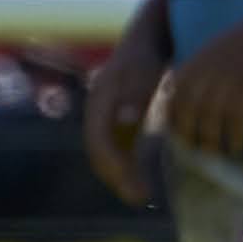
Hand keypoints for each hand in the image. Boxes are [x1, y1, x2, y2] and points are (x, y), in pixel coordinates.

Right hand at [81, 37, 167, 203]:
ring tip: (141, 197)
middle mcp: (96, 115)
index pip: (100, 143)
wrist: (144, 42)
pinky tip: (144, 181)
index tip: (135, 186)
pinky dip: (127, 168)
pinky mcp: (116, 124)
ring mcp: (104, 120)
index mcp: (99, 104)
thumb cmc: (146, 57)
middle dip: (117, 178)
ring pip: (106, 156)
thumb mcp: (142, 70)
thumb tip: (126, 119)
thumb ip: (135, 93)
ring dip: (120, 177)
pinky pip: (117, 151)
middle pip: (99, 153)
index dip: (116, 167)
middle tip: (139, 199)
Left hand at [159, 0, 242, 158]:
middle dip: (190, 133)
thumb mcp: (226, 49)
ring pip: (211, 114)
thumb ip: (208, 68)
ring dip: (213, 139)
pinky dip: (236, 135)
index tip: (181, 136)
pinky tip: (239, 147)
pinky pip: (238, 115)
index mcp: (201, 57)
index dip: (174, 118)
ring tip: (220, 152)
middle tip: (199, 151)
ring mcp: (232, 71)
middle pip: (189, 107)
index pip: (174, 93)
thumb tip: (195, 98)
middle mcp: (211, 64)